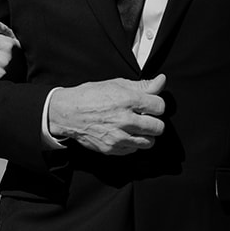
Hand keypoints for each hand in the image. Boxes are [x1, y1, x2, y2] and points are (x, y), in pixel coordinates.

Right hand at [47, 75, 165, 155]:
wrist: (67, 113)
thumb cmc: (91, 96)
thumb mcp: (116, 84)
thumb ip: (142, 85)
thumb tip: (162, 80)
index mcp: (128, 100)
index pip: (160, 107)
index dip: (156, 105)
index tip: (149, 105)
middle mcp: (125, 120)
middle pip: (158, 127)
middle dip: (153, 121)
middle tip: (144, 117)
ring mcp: (118, 137)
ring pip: (149, 142)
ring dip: (145, 135)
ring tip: (136, 128)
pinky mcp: (112, 149)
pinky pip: (133, 150)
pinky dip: (132, 143)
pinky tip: (124, 134)